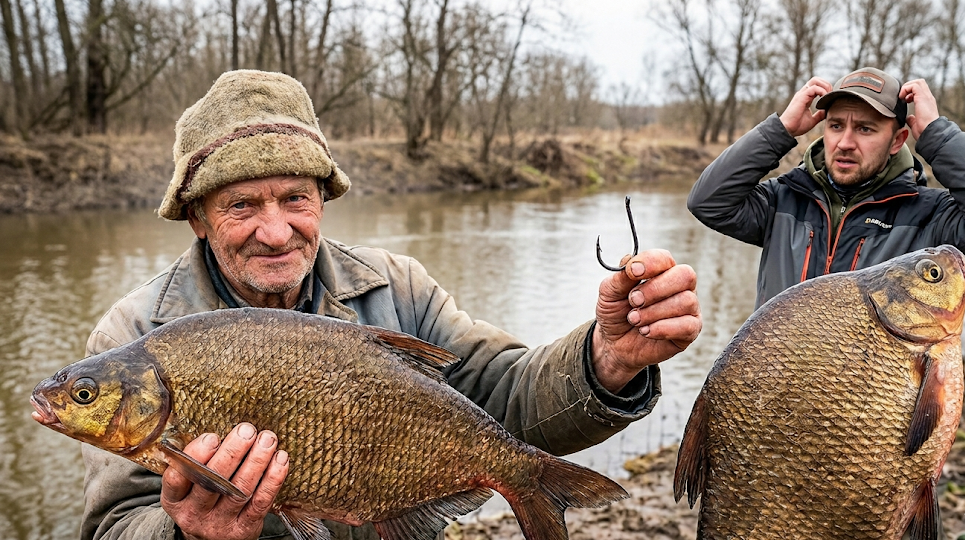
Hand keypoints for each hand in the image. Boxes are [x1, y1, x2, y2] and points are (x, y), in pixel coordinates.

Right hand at [161, 423, 288, 539]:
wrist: (212, 539)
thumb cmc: (203, 499)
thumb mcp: (188, 487)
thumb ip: (198, 463)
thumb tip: (221, 431)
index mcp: (175, 500)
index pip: (177, 479)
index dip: (195, 457)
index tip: (212, 437)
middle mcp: (194, 514)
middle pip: (213, 482)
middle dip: (232, 453)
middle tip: (247, 430)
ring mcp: (220, 523)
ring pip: (239, 490)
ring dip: (256, 461)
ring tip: (267, 439)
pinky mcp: (244, 528)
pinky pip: (261, 502)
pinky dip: (272, 479)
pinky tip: (279, 459)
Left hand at [593, 249, 700, 392]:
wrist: (615, 344)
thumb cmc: (616, 313)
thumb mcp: (609, 293)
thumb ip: (620, 277)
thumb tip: (630, 260)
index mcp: (661, 271)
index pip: (665, 258)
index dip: (651, 263)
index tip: (633, 272)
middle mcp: (679, 286)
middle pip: (685, 275)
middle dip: (655, 289)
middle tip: (633, 301)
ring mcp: (689, 308)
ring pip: (685, 301)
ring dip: (654, 312)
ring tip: (635, 320)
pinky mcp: (691, 330)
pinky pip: (687, 326)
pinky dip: (662, 328)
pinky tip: (646, 331)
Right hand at [779, 77, 832, 135]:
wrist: (787, 130)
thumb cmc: (796, 126)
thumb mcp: (812, 120)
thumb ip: (819, 114)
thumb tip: (827, 111)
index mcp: (805, 98)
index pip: (817, 86)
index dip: (826, 89)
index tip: (830, 98)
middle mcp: (803, 94)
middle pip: (817, 80)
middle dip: (827, 85)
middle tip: (830, 95)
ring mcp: (802, 94)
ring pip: (815, 80)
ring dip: (825, 86)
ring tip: (827, 96)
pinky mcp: (801, 97)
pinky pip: (814, 88)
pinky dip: (822, 91)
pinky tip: (823, 100)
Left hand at [899, 79, 939, 139]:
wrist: (930, 132)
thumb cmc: (923, 131)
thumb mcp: (916, 123)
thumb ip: (912, 119)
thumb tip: (909, 118)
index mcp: (927, 103)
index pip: (920, 90)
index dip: (910, 92)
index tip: (904, 101)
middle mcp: (928, 98)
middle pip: (920, 82)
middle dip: (908, 86)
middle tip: (902, 97)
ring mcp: (926, 97)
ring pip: (917, 82)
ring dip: (906, 87)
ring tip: (902, 97)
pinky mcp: (922, 97)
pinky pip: (914, 86)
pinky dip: (906, 89)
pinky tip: (902, 98)